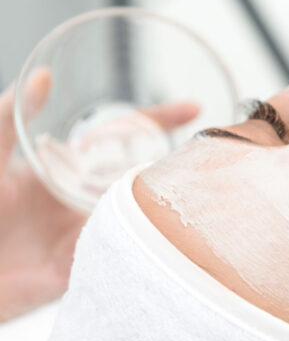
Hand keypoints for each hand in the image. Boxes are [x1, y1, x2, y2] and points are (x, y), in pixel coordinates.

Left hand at [0, 70, 198, 321]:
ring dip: (168, 200)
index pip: (122, 139)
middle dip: (180, 162)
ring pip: (143, 212)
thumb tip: (43, 76)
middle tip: (216, 152)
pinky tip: (171, 230)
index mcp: (68, 169)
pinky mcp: (89, 263)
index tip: (193, 107)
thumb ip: (13, 116)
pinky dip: (148, 242)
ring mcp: (92, 230)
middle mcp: (87, 197)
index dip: (157, 120)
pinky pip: (127, 252)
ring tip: (201, 187)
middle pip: (144, 173)